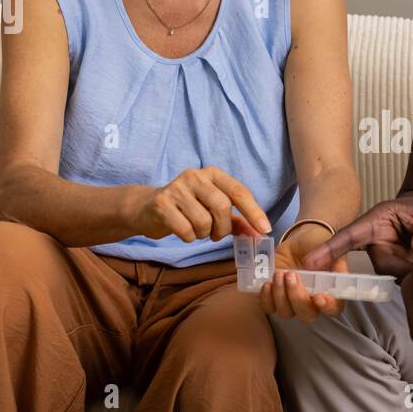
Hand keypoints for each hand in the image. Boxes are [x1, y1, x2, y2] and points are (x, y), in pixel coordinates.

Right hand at [127, 166, 270, 241]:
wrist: (147, 208)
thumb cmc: (188, 209)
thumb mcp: (214, 210)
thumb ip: (238, 221)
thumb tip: (260, 234)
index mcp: (213, 174)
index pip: (239, 191)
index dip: (254, 212)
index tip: (265, 230)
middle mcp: (195, 176)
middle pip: (222, 207)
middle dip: (222, 228)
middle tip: (216, 235)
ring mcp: (177, 188)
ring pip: (204, 221)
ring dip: (204, 234)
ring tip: (196, 230)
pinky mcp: (162, 203)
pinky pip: (186, 230)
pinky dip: (189, 237)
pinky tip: (183, 232)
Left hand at [257, 223, 348, 322]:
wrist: (296, 241)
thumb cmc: (316, 244)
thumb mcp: (327, 244)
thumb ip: (330, 255)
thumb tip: (316, 266)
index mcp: (330, 290)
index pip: (334, 308)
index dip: (327, 307)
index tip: (318, 297)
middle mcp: (312, 301)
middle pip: (307, 314)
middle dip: (297, 298)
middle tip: (292, 275)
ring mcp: (292, 301)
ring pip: (286, 312)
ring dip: (280, 295)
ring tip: (279, 273)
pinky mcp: (275, 298)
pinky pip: (269, 307)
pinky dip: (266, 298)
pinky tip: (267, 283)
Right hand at [300, 191, 412, 277]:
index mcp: (379, 219)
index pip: (351, 235)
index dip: (331, 248)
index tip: (310, 261)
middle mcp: (378, 240)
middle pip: (381, 264)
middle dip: (407, 265)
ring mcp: (385, 258)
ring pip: (393, 276)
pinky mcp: (395, 272)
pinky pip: (402, 282)